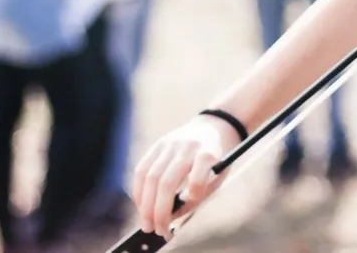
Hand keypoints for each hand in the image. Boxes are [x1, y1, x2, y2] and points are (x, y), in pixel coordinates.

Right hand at [132, 114, 240, 238]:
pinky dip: (138, 190)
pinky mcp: (157, 145)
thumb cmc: (215, 160)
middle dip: (159, 210)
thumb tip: (171, 217)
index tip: (190, 207)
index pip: (197, 177)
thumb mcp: (217, 176)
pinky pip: (141, 169)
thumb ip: (198, 195)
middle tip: (157, 230)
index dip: (193, 195)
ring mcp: (169, 144)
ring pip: (150, 176)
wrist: (212, 127)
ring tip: (146, 223)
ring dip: (145, 205)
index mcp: (208, 152)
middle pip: (167, 181)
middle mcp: (187, 146)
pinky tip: (141, 205)